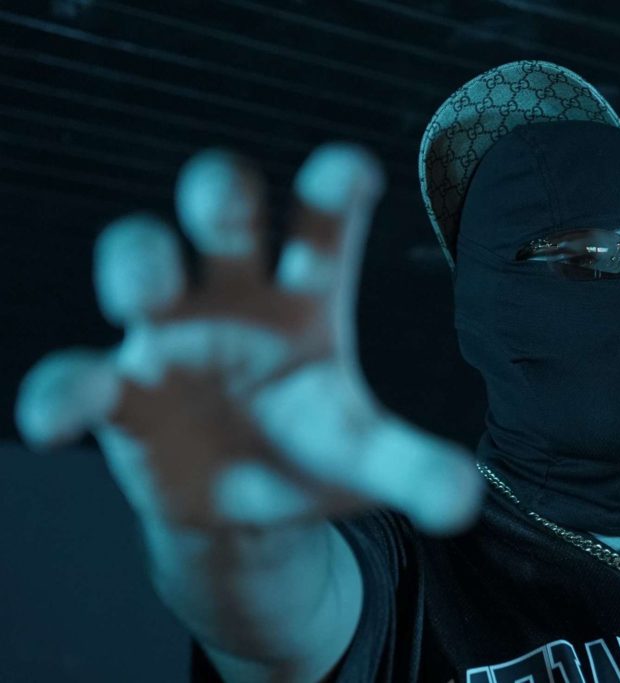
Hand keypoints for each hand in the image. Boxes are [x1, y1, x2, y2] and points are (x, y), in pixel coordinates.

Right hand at [14, 144, 483, 534]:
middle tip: (224, 200)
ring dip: (137, 263)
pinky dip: (62, 391)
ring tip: (148, 295)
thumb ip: (413, 467)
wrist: (244, 505)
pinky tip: (60, 419)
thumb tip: (464, 502)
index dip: (331, 187)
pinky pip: (75, 375)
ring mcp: (170, 335)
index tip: (350, 171)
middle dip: (216, 190)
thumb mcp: (365, 459)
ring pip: (138, 260)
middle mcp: (236, 296)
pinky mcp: (120, 392)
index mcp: (306, 297)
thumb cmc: (310, 452)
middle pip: (220, 208)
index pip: (321, 224)